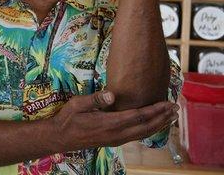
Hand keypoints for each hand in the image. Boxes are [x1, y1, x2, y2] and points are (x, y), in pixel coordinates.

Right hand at [52, 90, 177, 150]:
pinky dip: (149, 130)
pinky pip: (137, 136)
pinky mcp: (114, 141)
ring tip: (170, 118)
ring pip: (143, 134)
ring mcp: (116, 139)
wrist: (61, 137)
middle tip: (176, 109)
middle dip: (162, 118)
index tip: (168, 103)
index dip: (155, 110)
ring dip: (158, 125)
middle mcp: (116, 134)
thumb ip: (95, 99)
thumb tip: (113, 94)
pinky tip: (152, 126)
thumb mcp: (77, 104)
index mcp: (110, 123)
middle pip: (146, 126)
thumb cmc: (68, 118)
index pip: (138, 116)